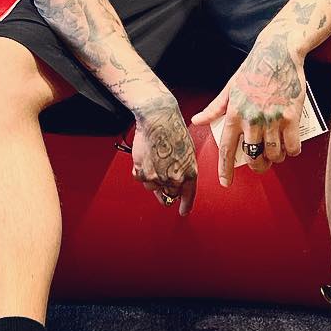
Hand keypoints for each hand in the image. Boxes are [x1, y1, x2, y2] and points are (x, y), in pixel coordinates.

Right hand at [129, 94, 198, 216]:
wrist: (158, 118)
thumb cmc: (173, 129)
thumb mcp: (187, 151)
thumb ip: (183, 169)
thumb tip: (176, 182)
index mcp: (189, 172)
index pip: (188, 195)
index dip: (185, 205)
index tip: (182, 211)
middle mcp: (174, 178)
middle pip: (169, 193)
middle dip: (166, 186)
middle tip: (162, 171)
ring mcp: (158, 177)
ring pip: (152, 186)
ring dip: (152, 177)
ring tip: (154, 157)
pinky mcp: (143, 172)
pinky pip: (140, 178)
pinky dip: (140, 170)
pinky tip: (145, 156)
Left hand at [193, 32, 307, 185]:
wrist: (278, 54)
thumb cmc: (252, 70)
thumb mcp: (230, 88)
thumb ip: (214, 108)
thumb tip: (196, 120)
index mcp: (234, 113)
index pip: (227, 148)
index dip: (225, 169)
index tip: (226, 183)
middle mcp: (252, 119)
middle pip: (254, 157)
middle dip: (258, 166)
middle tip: (260, 164)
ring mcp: (272, 119)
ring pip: (274, 154)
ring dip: (275, 159)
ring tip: (276, 154)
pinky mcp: (291, 117)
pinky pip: (292, 146)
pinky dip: (291, 152)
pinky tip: (290, 148)